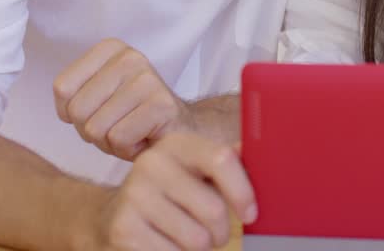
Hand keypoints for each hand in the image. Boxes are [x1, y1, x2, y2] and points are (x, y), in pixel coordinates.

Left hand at [54, 38, 187, 160]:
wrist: (177, 131)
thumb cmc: (130, 117)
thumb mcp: (96, 96)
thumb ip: (73, 95)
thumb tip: (67, 111)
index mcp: (110, 49)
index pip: (62, 88)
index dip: (72, 113)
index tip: (98, 111)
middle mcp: (130, 57)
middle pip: (78, 110)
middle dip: (92, 131)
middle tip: (118, 126)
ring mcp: (148, 79)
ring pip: (96, 128)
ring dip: (110, 143)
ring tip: (132, 132)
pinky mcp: (161, 105)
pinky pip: (118, 139)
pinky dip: (127, 150)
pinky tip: (144, 139)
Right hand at [75, 133, 257, 250]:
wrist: (118, 215)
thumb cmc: (173, 194)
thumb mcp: (198, 172)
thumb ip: (230, 164)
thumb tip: (265, 152)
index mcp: (177, 144)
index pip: (221, 159)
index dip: (243, 191)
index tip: (251, 214)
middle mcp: (152, 163)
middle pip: (213, 209)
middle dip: (222, 232)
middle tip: (216, 234)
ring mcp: (134, 195)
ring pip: (196, 239)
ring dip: (202, 248)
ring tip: (190, 238)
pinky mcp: (123, 228)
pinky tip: (168, 245)